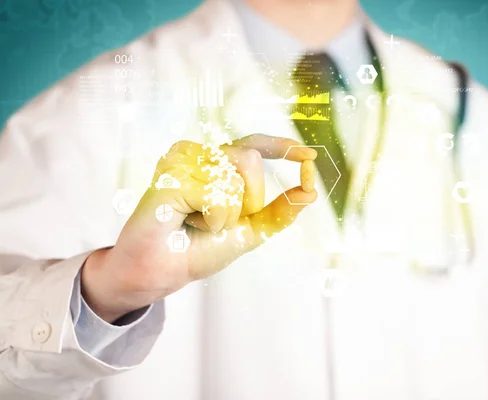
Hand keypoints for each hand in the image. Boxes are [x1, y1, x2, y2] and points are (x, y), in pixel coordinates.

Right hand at [81, 134, 316, 321]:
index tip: (309, 156)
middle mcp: (200, 156)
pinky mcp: (170, 174)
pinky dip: (213, 217)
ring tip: (198, 222)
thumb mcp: (249, 231)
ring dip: (227, 213)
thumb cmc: (197, 250)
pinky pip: (217, 192)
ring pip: (234, 175)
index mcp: (217, 166)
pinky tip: (188, 222)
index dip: (282, 147)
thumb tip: (311, 192)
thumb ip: (279, 212)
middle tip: (217, 222)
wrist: (163, 272)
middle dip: (248, 199)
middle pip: (250, 159)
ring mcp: (182, 161)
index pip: (254, 144)